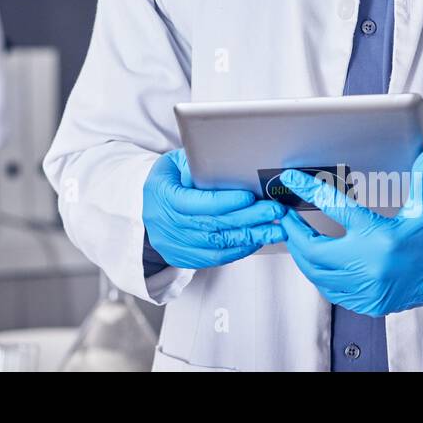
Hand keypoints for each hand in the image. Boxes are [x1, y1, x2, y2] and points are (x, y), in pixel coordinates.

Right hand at [142, 148, 287, 269]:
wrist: (146, 206)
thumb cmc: (167, 180)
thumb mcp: (174, 163)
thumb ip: (197, 164)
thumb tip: (228, 166)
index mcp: (163, 197)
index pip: (198, 203)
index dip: (226, 202)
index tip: (250, 197)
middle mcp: (167, 225)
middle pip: (213, 225)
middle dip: (248, 219)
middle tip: (274, 211)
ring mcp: (175, 245)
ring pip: (218, 244)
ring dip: (251, 236)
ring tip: (276, 228)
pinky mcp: (184, 258)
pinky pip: (216, 257)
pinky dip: (240, 248)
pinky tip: (258, 238)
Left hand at [278, 148, 422, 316]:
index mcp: (382, 237)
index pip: (335, 208)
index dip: (309, 191)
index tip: (292, 180)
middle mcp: (372, 267)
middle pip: (314, 251)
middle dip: (294, 233)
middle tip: (285, 216)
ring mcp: (370, 290)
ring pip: (318, 275)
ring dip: (302, 255)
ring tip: (295, 236)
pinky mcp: (372, 303)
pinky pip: (333, 292)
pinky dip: (319, 275)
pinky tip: (315, 260)